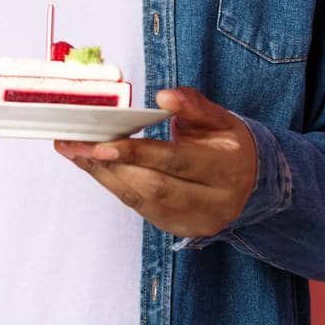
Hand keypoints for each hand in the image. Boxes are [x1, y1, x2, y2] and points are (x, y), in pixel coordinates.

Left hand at [54, 86, 258, 240]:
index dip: (137, 153)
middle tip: (74, 142)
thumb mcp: (221, 119)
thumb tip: (164, 96)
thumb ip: (194, 105)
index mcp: (226, 169)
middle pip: (153, 186)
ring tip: (73, 149)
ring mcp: (193, 221)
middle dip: (110, 164)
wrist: (251, 185)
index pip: (176, 162)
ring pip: (140, 200)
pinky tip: (92, 163)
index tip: (101, 142)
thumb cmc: (228, 145)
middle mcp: (212, 202)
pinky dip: (112, 182)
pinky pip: (137, 206)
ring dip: (103, 173)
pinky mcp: (176, 228)